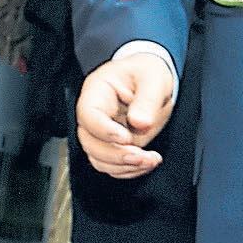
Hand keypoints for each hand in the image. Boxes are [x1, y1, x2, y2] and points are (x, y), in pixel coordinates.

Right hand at [76, 46, 176, 177]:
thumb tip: (140, 122)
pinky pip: (113, 165)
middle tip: (143, 155)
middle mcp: (94, 114)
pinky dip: (129, 170)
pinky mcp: (113, 145)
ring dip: (124, 166)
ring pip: (99, 159)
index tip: (126, 138)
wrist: (152, 79)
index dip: (104, 130)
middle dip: (116, 155)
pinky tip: (146, 163)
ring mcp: (102, 132)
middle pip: (90, 142)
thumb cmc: (147, 72)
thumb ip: (147, 99)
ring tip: (150, 160)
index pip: (88, 115)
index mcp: (97, 91)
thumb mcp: (153, 77)